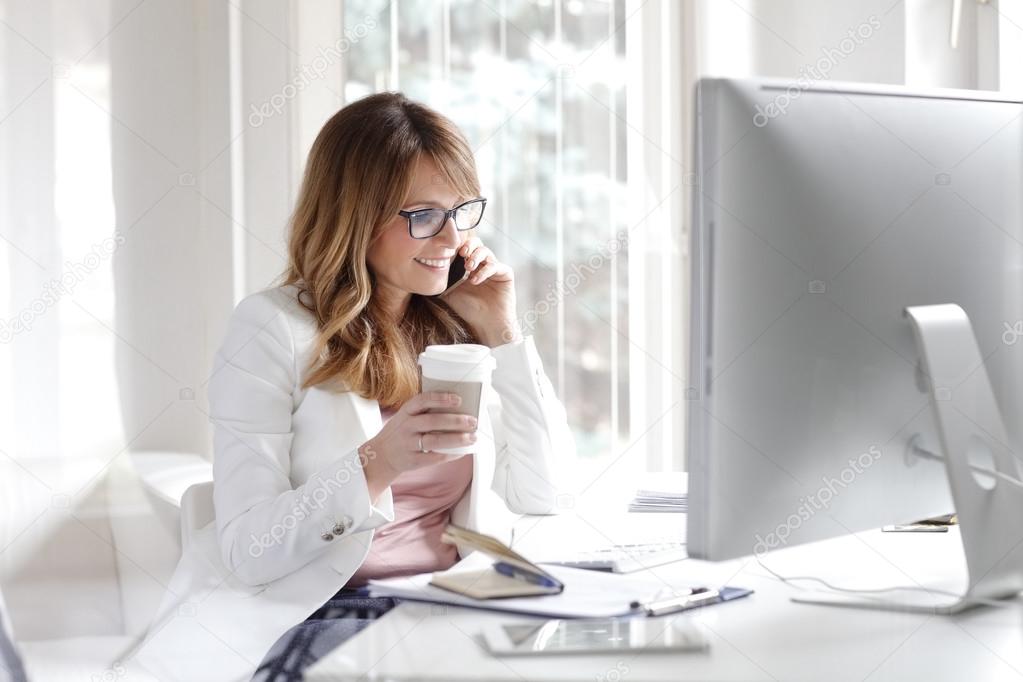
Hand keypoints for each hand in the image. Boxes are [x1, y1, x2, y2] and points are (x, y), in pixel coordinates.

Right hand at [360, 391, 476, 500]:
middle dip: (456, 421)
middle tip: (473, 421)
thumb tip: (458, 406)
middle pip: (433, 421)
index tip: (459, 399)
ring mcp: (408, 444)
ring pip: (435, 441)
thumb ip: (425, 411)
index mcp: (406, 412)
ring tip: (472, 437)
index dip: (441, 399)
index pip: (423, 400)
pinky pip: (434, 458)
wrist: (380, 456)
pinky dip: (450, 455)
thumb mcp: (405, 416)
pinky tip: (462, 452)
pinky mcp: (412, 461)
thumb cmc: (400, 432)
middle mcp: (406, 426)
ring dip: (457, 439)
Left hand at [442, 237, 521, 346]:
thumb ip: (443, 280)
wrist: (486, 325)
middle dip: (468, 246)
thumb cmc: (468, 310)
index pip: (465, 248)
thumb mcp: (450, 292)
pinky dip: (484, 270)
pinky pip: (495, 265)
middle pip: (477, 244)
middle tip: (461, 254)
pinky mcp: (506, 274)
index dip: (458, 247)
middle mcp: (483, 265)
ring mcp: (495, 269)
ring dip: (476, 257)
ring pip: (486, 252)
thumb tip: (428, 267)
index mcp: (470, 267)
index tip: (449, 252)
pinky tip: (475, 280)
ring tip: (468, 268)